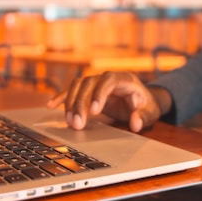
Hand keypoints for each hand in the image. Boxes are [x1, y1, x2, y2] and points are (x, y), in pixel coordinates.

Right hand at [47, 71, 171, 131]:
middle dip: (80, 103)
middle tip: (77, 124)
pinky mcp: (88, 90)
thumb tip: (136, 123)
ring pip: (77, 86)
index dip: (99, 93)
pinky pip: (72, 90)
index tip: (94, 111)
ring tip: (69, 122)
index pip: (108, 80)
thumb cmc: (147, 104)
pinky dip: (61, 97)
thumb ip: (143, 116)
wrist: (143, 99)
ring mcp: (96, 82)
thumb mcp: (150, 111)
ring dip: (70, 103)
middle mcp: (107, 77)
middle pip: (88, 84)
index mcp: (123, 78)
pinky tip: (51, 106)